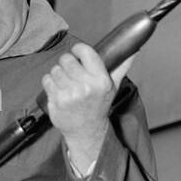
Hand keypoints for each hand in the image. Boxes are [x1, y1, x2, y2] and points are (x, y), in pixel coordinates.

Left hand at [41, 45, 133, 171]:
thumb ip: (121, 66)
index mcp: (101, 81)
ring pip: (55, 69)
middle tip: (71, 71)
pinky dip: (50, 82)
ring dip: (58, 73)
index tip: (76, 53)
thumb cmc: (98, 106)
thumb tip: (134, 49)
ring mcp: (69, 95)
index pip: (85, 51)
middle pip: (66, 59)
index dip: (78, 49)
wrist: (87, 130)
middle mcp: (85, 87)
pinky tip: (58, 89)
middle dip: (67, 62)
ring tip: (65, 82)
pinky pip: (46, 80)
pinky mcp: (56, 101)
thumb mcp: (113, 86)